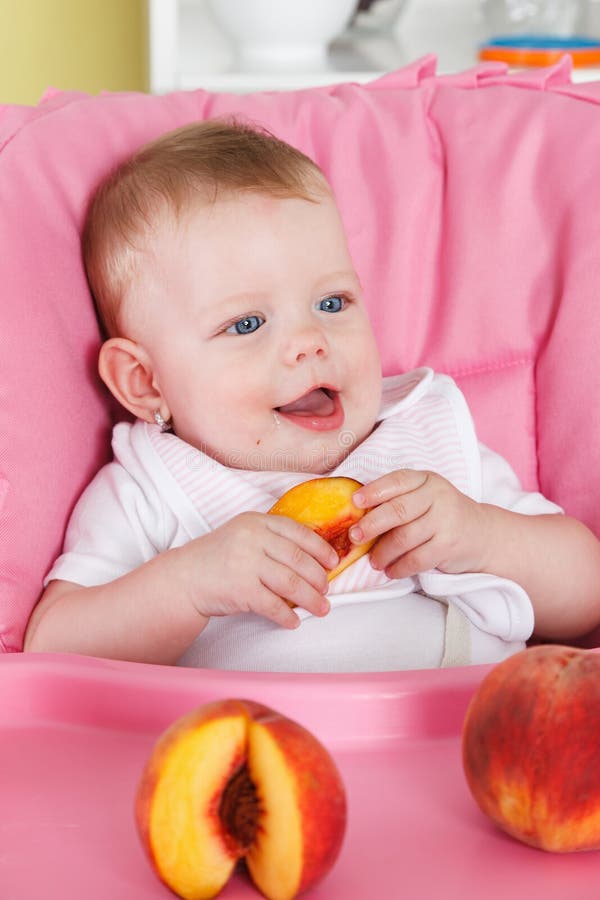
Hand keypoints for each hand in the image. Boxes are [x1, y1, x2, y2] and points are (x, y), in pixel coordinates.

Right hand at [180, 512, 337, 628]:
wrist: (184, 578)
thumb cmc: (218, 558)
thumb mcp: (243, 535)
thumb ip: (271, 539)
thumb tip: (313, 558)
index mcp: (256, 522)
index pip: (298, 532)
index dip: (320, 548)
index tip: (333, 561)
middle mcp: (253, 539)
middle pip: (299, 559)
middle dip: (318, 578)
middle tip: (327, 590)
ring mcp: (246, 563)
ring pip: (291, 583)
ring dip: (311, 599)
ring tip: (322, 608)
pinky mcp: (241, 590)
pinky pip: (274, 605)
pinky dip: (287, 616)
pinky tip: (293, 622)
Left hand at [349, 470, 488, 578]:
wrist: (482, 534)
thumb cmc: (440, 515)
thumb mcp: (423, 498)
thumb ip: (397, 500)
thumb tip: (356, 515)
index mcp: (426, 480)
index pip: (396, 481)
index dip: (373, 491)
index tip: (353, 503)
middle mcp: (438, 496)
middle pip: (398, 510)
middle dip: (372, 525)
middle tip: (354, 537)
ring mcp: (446, 520)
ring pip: (405, 538)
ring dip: (383, 552)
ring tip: (374, 561)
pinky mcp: (449, 545)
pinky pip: (417, 558)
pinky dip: (400, 567)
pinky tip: (391, 571)